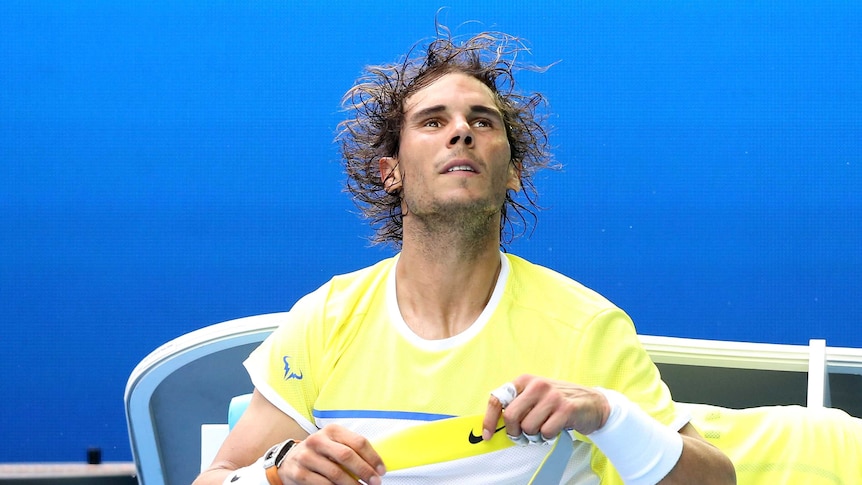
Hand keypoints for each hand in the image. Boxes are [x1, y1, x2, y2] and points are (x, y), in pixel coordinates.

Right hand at [277, 424, 385, 484]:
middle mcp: (318, 440)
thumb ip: (351, 449)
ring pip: (336, 473)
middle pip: (347, 456)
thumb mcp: (334, 444)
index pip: (358, 442)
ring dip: (352, 484)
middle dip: (364, 471)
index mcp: (332, 431)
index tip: (381, 470)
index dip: (373, 457)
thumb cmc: (320, 452)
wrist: (289, 460)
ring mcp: (306, 457)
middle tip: (375, 482)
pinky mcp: (299, 473)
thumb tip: (376, 465)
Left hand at [482, 374, 609, 441]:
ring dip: (535, 435)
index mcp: (525, 380)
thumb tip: (495, 425)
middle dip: (515, 432)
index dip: (490, 419)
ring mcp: (552, 396)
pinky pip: (546, 432)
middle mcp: (537, 385)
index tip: (488, 435)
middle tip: (524, 435)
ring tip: (544, 428)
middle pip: (512, 416)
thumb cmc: (558, 402)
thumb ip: (517, 405)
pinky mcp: (566, 408)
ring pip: (529, 427)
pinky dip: (548, 436)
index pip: (498, 399)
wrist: (592, 403)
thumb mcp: (535, 396)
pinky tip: (556, 428)